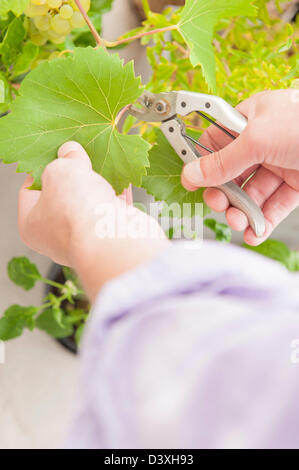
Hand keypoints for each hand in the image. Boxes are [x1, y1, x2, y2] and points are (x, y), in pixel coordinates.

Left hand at [19, 142, 167, 298]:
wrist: (112, 238)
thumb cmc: (76, 210)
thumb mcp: (61, 170)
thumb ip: (64, 158)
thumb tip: (70, 152)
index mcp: (32, 225)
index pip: (30, 191)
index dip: (41, 168)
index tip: (54, 153)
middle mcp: (56, 236)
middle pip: (62, 197)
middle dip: (73, 175)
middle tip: (80, 155)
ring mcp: (85, 238)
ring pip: (89, 204)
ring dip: (97, 184)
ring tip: (103, 162)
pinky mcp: (110, 237)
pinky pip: (112, 211)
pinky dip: (117, 196)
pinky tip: (123, 179)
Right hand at [181, 89, 298, 244]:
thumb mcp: (258, 138)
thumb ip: (223, 160)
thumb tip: (192, 173)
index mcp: (251, 118)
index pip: (216, 140)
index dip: (201, 161)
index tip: (190, 181)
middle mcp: (263, 142)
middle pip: (231, 173)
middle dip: (223, 193)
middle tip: (219, 205)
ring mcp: (280, 164)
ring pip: (251, 193)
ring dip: (241, 211)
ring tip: (239, 222)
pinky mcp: (295, 185)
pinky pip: (272, 205)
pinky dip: (262, 220)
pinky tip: (254, 232)